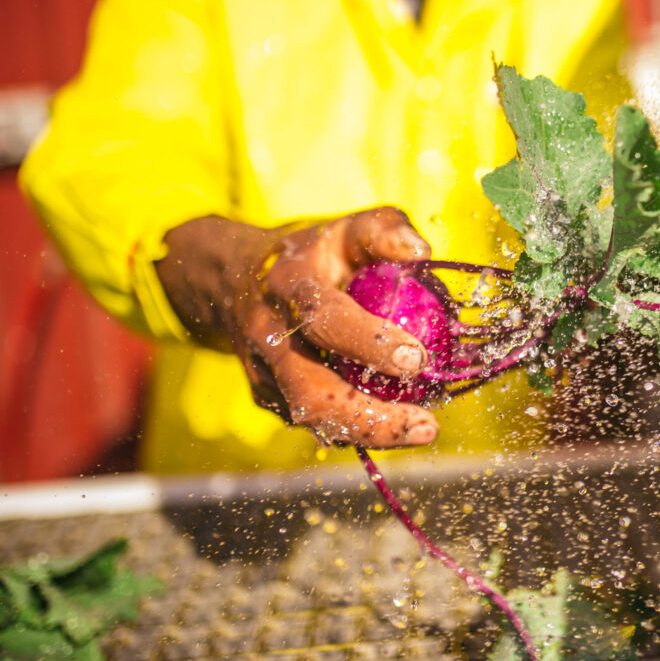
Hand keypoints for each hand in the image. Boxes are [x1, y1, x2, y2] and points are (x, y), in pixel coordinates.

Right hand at [155, 209, 439, 447]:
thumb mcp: (345, 228)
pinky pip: (312, 423)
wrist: (232, 278)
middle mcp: (269, 333)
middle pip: (310, 390)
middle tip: (427, 425)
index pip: (326, 318)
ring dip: (367, 431)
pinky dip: (355, 429)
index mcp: (289, 285)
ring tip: (421, 431)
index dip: (370, 342)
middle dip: (369, 415)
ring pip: (309, 417)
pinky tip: (396, 425)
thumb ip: (385, 231)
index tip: (417, 358)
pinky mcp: (266, 395)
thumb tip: (422, 253)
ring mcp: (263, 371)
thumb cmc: (310, 253)